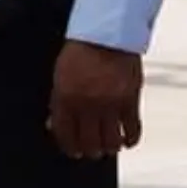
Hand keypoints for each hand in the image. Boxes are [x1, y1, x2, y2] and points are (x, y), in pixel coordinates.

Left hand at [49, 39, 142, 158]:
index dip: (67, 145)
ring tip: (106, 147)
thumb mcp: (59, 75)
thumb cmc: (79, 52)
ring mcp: (110, 104)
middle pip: (88, 142)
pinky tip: (126, 141)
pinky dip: (130, 140)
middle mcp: (87, 104)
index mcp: (65, 97)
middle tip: (89, 151)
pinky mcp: (131, 101)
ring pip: (110, 141)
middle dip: (87, 150)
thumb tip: (53, 124)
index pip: (64, 132)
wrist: (106, 36)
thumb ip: (58, 101)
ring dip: (108, 148)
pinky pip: (133, 130)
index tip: (71, 150)